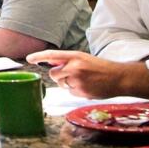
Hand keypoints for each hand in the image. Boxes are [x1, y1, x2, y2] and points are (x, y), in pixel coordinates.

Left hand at [27, 49, 148, 99]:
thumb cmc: (101, 67)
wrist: (119, 78)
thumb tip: (50, 61)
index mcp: (75, 56)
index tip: (29, 59)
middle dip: (59, 75)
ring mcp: (77, 80)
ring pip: (61, 84)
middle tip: (71, 75)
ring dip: (67, 84)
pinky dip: (75, 91)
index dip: (38, 56)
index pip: (52, 55)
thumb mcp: (84, 58)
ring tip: (82, 81)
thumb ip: (67, 60)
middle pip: (53, 73)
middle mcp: (74, 67)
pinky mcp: (81, 91)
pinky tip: (86, 87)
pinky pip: (70, 92)